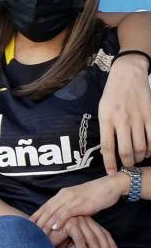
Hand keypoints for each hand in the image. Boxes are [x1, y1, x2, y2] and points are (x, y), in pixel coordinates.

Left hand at [32, 174, 127, 232]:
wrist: (109, 186)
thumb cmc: (95, 195)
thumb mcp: (78, 200)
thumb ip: (69, 208)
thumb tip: (62, 218)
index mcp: (62, 194)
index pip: (45, 206)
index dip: (36, 216)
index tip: (27, 225)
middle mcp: (64, 195)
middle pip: (46, 210)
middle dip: (37, 221)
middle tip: (27, 232)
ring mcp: (71, 199)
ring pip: (54, 212)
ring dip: (45, 223)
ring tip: (38, 233)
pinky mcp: (80, 204)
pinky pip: (67, 213)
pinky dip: (60, 220)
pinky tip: (54, 227)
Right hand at [48, 215, 118, 247]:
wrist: (40, 234)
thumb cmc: (56, 240)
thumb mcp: (74, 242)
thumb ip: (85, 245)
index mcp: (87, 222)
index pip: (102, 233)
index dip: (110, 245)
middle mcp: (83, 219)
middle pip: (99, 235)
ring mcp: (76, 219)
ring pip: (91, 238)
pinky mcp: (68, 223)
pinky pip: (79, 238)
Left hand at [99, 53, 150, 171]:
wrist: (127, 75)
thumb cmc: (112, 95)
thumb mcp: (102, 111)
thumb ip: (106, 130)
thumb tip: (108, 152)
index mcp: (107, 119)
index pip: (107, 146)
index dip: (110, 163)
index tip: (112, 172)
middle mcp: (122, 119)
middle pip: (126, 150)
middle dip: (127, 162)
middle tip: (128, 165)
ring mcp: (138, 117)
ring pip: (141, 146)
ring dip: (140, 157)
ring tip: (137, 158)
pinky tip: (149, 150)